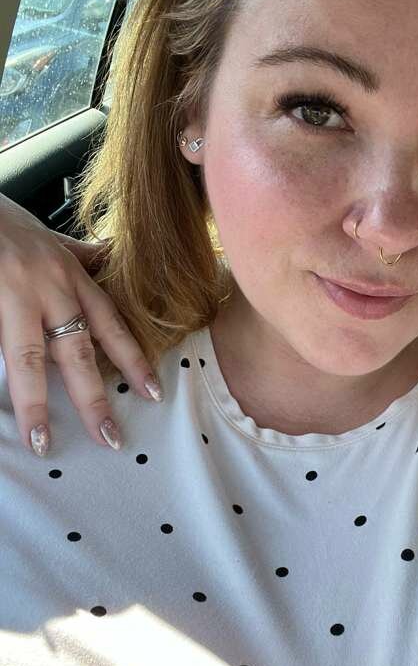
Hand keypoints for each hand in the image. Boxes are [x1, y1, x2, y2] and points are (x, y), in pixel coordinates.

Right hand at [0, 193, 162, 456]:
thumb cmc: (5, 224)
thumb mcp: (53, 239)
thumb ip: (82, 257)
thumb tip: (115, 256)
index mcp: (69, 276)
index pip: (110, 325)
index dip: (133, 361)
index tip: (154, 394)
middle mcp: (46, 287)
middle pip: (75, 352)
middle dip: (93, 399)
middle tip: (110, 439)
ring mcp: (9, 296)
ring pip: (28, 357)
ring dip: (34, 402)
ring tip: (41, 441)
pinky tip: (5, 411)